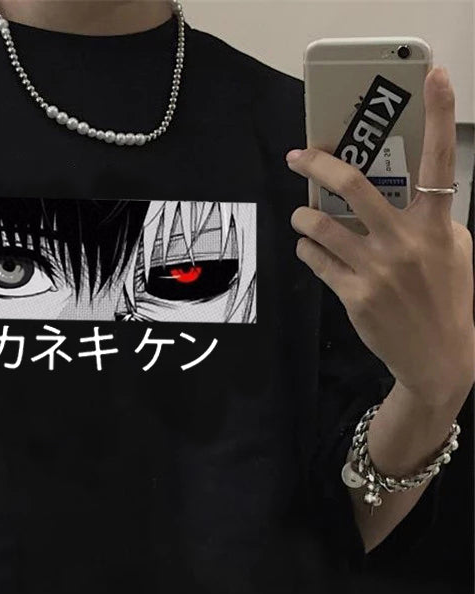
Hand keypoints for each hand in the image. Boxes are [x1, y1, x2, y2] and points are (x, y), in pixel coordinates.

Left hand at [286, 65, 474, 407]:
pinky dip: (307, 247)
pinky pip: (315, 258)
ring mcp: (376, 269)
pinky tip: (310, 247)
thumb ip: (429, 219)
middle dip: (318, 162)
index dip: (439, 114)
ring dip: (302, 214)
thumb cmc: (448, 298)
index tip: (434, 76)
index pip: (440, 160)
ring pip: (320, 224)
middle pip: (353, 186)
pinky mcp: (353, 294)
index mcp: (437, 224)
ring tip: (302, 214)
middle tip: (298, 155)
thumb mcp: (455, 251)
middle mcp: (405, 242)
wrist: (438, 357)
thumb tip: (394, 193)